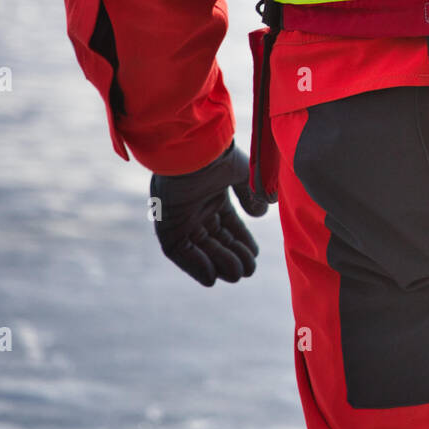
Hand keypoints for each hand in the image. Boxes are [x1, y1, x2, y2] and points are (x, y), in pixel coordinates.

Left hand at [149, 141, 267, 286]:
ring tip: (237, 274)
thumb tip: (261, 213)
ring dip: (218, 264)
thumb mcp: (243, 174)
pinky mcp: (167, 227)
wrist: (192, 151)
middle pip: (216, 241)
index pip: (229, 225)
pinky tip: (212, 277)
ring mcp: (181, 219)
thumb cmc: (217, 157)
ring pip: (201, 250)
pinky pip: (180, 253)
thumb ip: (252, 193)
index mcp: (213, 196)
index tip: (255, 254)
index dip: (242, 241)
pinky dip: (194, 266)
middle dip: (233, 256)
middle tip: (249, 269)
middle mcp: (196, 209)